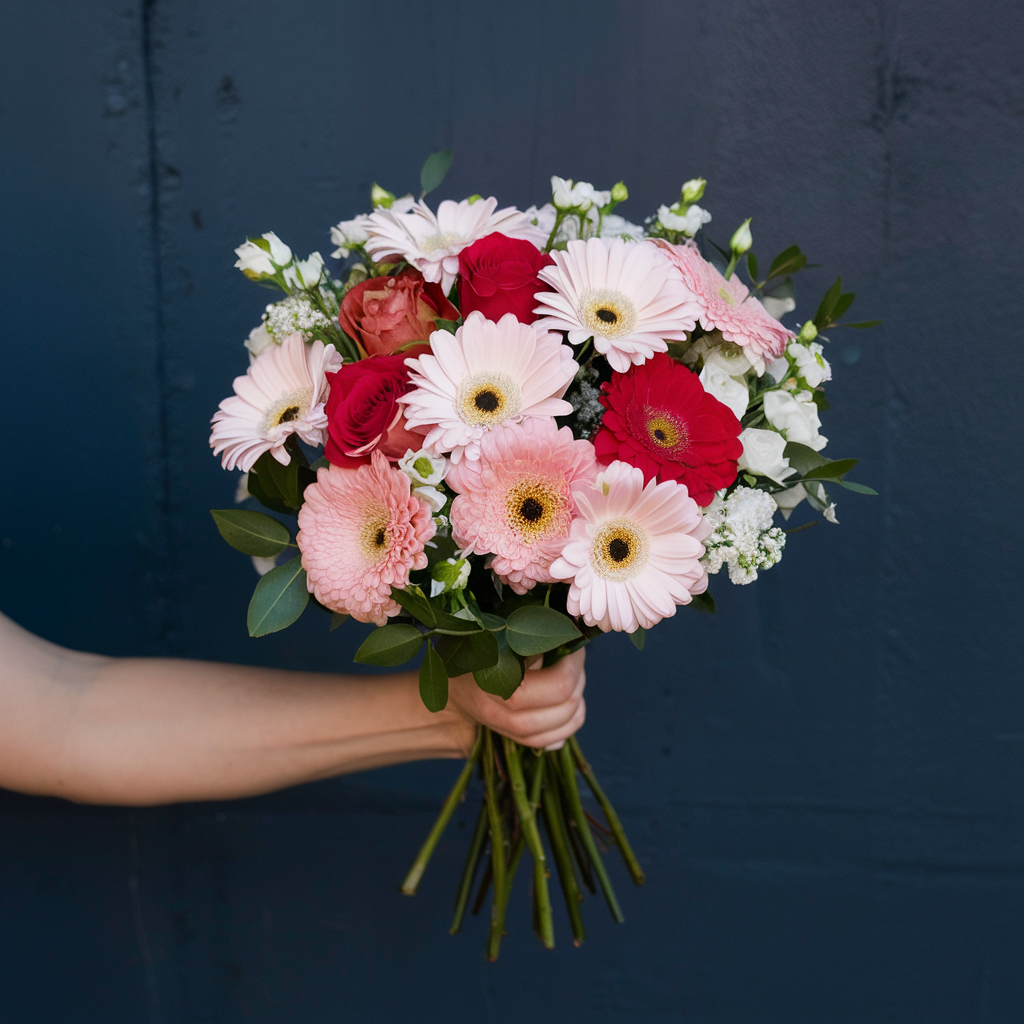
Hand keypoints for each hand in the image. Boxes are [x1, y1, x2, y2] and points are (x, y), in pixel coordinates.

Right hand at [448, 648, 585, 750]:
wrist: (450, 690)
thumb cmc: (475, 653)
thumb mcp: (495, 635)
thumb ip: (527, 636)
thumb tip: (565, 635)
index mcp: (496, 679)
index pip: (558, 685)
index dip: (575, 663)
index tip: (573, 644)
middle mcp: (501, 711)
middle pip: (565, 706)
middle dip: (578, 679)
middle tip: (573, 660)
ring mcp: (508, 730)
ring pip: (564, 726)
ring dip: (578, 703)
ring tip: (572, 681)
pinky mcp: (516, 741)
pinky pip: (554, 740)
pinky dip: (568, 723)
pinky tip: (567, 705)